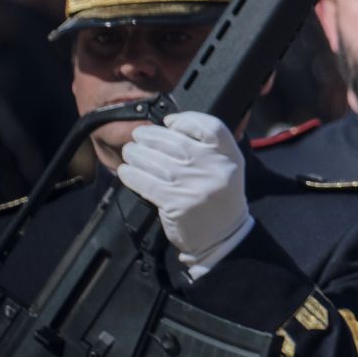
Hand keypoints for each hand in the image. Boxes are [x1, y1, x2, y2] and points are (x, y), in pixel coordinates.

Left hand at [119, 112, 253, 275]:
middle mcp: (216, 169)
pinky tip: (126, 171)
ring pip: (157, 161)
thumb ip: (208, 149)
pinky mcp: (177, 204)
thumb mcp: (226, 170)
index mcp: (231, 158)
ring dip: (136, 154)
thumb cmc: (219, 199)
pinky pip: (146, 182)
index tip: (170, 122)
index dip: (187, 119)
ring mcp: (196, 187)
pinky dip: (132, 174)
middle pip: (177, 141)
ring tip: (130, 152)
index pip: (212, 127)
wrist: (222, 237)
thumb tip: (169, 128)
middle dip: (151, 135)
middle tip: (139, 135)